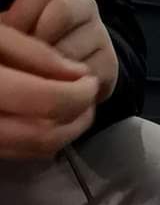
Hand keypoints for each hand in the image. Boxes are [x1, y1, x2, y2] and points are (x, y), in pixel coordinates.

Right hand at [0, 22, 97, 158]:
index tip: (90, 79)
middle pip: (46, 133)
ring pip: (38, 148)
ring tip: (78, 106)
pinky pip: (24, 152)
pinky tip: (53, 117)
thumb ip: (33, 52)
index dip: (77, 93)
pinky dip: (48, 138)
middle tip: (89, 95)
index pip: (45, 101)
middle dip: (78, 116)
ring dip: (69, 131)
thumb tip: (78, 74)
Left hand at [2, 0, 118, 102]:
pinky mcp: (110, 63)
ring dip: (53, 64)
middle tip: (29, 56)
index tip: (13, 35)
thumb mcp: (25, 21)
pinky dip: (69, 82)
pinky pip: (86, 72)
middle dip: (40, 38)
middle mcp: (85, 4)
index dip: (22, 13)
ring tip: (43, 73)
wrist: (79, 64)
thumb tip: (5, 33)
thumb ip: (14, 22)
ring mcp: (101, 33)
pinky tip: (60, 84)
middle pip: (62, 13)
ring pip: (74, 47)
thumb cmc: (43, 39)